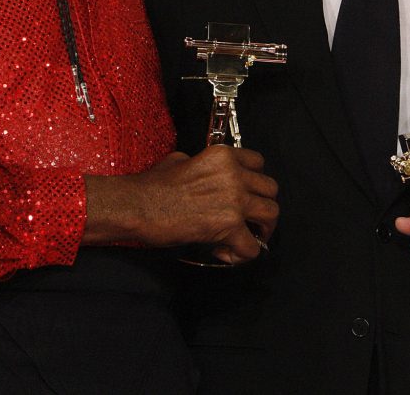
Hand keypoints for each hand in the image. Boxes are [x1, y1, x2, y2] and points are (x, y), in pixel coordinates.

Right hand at [84, 145, 278, 265]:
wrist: (138, 206)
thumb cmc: (152, 185)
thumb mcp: (179, 160)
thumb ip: (202, 164)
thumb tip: (207, 174)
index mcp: (222, 155)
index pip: (258, 162)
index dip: (255, 180)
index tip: (249, 192)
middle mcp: (233, 174)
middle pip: (270, 189)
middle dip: (262, 205)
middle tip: (251, 219)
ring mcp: (234, 200)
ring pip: (271, 214)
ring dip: (260, 229)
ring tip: (244, 237)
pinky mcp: (229, 226)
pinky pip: (253, 247)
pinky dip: (241, 254)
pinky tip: (223, 252)